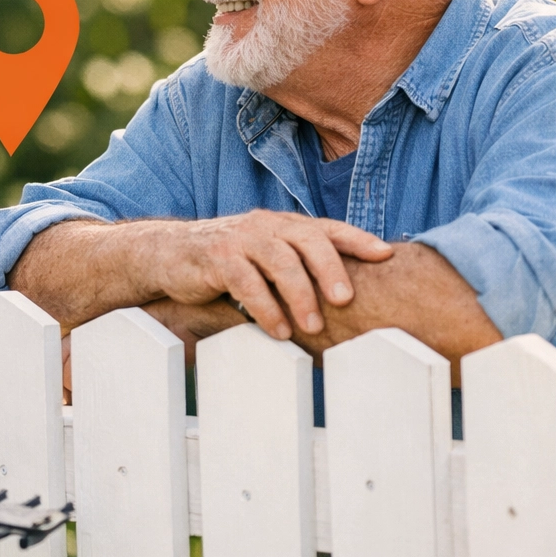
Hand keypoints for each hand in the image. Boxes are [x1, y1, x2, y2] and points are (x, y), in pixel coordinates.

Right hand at [155, 210, 392, 341]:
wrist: (169, 254)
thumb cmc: (227, 262)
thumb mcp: (265, 258)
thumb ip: (297, 267)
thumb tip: (345, 298)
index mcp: (284, 225)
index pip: (327, 228)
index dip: (357, 239)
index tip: (386, 255)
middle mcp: (265, 226)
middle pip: (307, 240)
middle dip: (330, 270)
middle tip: (346, 301)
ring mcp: (240, 238)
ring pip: (279, 261)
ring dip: (299, 295)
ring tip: (313, 327)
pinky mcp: (216, 256)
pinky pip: (246, 282)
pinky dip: (265, 308)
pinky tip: (278, 330)